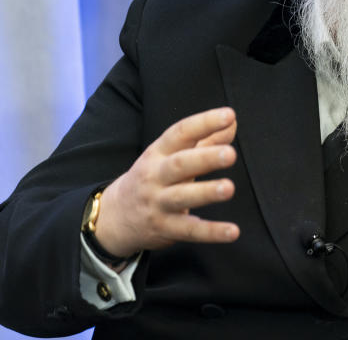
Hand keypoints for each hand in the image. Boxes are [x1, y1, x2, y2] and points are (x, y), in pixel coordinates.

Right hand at [93, 107, 240, 257]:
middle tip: (230, 154)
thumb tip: (233, 122)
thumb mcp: (171, 155)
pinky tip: (233, 232)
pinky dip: (211, 232)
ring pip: (182, 197)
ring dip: (206, 193)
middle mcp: (156, 176)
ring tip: (229, 188)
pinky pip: (189, 231)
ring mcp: (158, 203)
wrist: (114, 217)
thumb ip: (204, 139)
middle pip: (180, 165)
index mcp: (159, 152)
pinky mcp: (164, 228)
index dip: (204, 123)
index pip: (180, 133)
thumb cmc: (154, 177)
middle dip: (205, 158)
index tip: (228, 115)